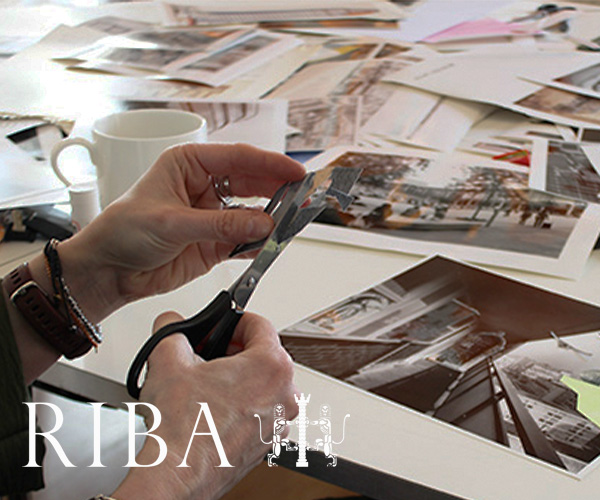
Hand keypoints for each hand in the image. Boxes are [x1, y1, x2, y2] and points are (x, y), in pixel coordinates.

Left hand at [51, 143, 304, 320]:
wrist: (109, 271)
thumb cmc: (122, 231)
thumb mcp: (171, 222)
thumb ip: (220, 224)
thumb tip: (261, 223)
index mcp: (190, 164)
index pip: (238, 158)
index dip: (269, 164)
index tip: (295, 172)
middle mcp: (205, 186)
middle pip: (251, 183)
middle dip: (277, 190)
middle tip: (302, 197)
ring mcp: (213, 215)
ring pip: (252, 212)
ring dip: (271, 217)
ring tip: (291, 221)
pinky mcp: (215, 243)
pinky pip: (245, 240)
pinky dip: (259, 242)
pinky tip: (270, 242)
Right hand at [112, 311, 298, 499]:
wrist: (176, 477)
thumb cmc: (183, 430)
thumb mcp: (168, 360)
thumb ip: (172, 330)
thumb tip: (172, 324)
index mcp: (272, 366)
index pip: (260, 325)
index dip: (234, 320)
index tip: (221, 326)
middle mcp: (284, 394)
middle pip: (263, 355)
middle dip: (233, 351)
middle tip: (207, 355)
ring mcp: (279, 422)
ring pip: (262, 384)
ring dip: (237, 379)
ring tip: (205, 383)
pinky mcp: (267, 443)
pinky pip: (259, 411)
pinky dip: (240, 404)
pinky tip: (211, 408)